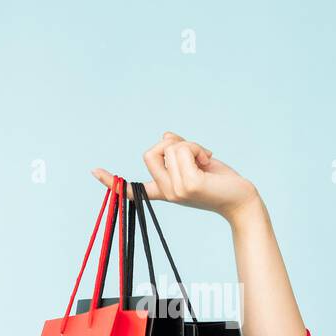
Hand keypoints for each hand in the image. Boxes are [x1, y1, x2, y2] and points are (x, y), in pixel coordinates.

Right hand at [91, 131, 259, 219]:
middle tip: (195, 154)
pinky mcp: (189, 185)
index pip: (133, 190)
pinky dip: (197, 148)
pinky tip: (209, 160)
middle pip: (150, 152)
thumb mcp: (195, 160)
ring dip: (190, 145)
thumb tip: (165, 136)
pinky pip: (183, 150)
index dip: (112, 182)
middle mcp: (167, 193)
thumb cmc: (221, 181)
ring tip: (206, 159)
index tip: (93, 171)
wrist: (241, 199)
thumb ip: (178, 148)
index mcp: (164, 190)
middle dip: (172, 144)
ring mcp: (176, 191)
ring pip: (169, 148)